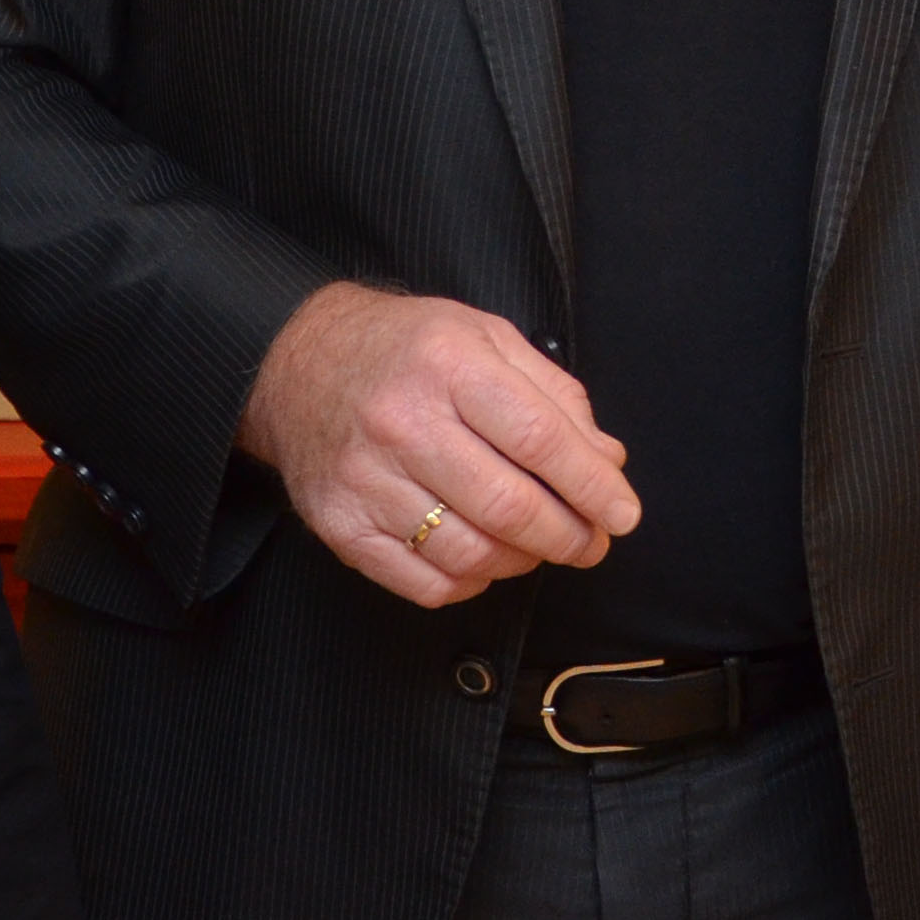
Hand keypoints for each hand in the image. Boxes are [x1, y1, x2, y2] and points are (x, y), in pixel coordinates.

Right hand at [235, 283, 639, 608]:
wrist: (297, 364)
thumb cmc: (403, 349)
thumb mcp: (486, 337)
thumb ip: (554, 394)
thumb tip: (607, 460)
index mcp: (448, 364)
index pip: (541, 439)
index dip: (593, 487)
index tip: (622, 514)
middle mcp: (402, 422)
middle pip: (509, 505)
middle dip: (568, 536)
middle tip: (590, 542)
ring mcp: (366, 479)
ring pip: (470, 552)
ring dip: (522, 561)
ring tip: (537, 546)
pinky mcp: (341, 525)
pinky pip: (424, 582)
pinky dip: (469, 582)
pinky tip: (482, 558)